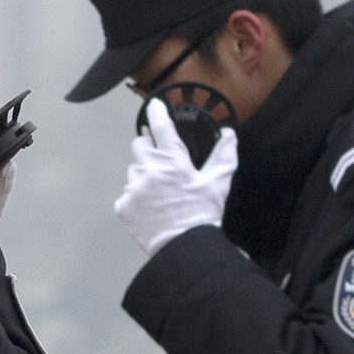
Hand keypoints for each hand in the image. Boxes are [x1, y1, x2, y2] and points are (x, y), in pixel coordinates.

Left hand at [116, 99, 237, 257]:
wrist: (183, 248)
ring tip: (160, 193)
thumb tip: (229, 134)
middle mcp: (149, 169)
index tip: (154, 105)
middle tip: (163, 163)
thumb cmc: (201, 216)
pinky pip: (127, 192)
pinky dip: (136, 197)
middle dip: (149, 148)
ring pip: (133, 169)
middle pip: (139, 144)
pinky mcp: (123, 205)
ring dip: (143, 174)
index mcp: (172, 160)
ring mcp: (133, 187)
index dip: (156, 112)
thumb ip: (224, 155)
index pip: (160, 126)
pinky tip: (151, 208)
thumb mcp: (217, 184)